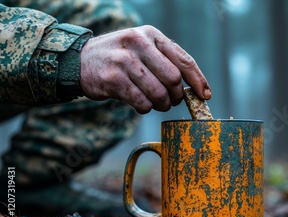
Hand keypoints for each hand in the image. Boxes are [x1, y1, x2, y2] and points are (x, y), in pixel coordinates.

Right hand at [80, 25, 210, 113]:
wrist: (79, 60)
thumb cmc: (119, 57)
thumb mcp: (142, 47)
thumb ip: (166, 60)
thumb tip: (195, 86)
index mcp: (151, 34)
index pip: (183, 59)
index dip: (198, 80)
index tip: (205, 95)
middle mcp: (138, 43)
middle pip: (173, 78)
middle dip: (176, 95)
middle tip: (172, 101)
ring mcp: (124, 60)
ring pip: (158, 93)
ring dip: (162, 104)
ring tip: (157, 104)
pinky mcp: (113, 79)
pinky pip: (142, 102)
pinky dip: (146, 108)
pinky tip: (142, 104)